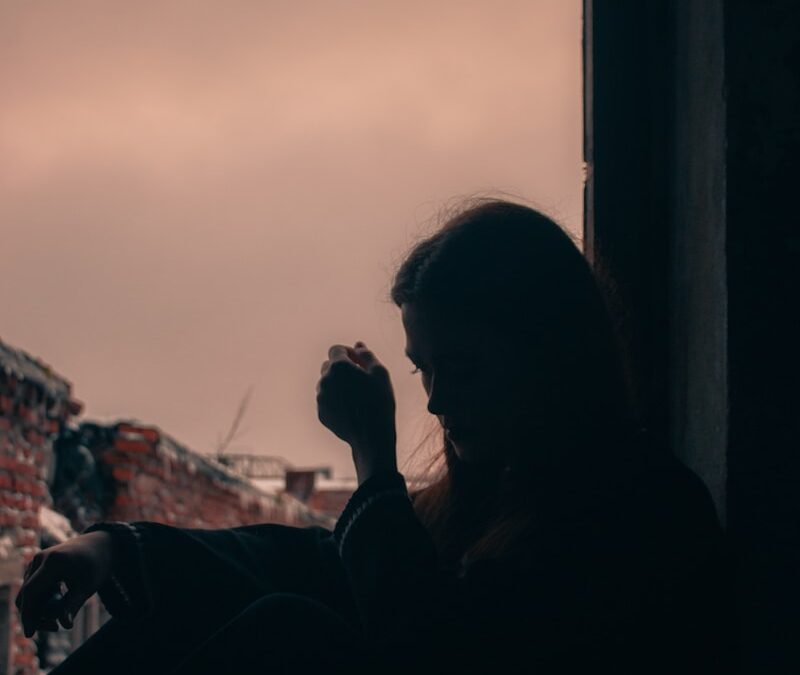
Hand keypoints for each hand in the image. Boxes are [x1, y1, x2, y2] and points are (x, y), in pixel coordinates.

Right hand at [15, 531, 113, 636]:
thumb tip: (64, 625)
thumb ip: (73, 604)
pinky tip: (60, 597)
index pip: (31, 590)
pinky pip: (32, 588)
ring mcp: (36, 561)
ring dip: (39, 608)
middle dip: (35, 615)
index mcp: (54, 561)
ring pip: (28, 593)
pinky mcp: (37, 566)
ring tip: (63, 612)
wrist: (99, 544)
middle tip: (55, 627)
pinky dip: (42, 599)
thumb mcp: (88, 585)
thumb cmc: (96, 564)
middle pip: (26, 594)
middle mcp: (40, 558)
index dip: (28, 613)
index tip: (30, 634)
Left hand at [317, 341, 396, 482]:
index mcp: (338, 367)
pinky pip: (327, 400)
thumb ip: (367, 355)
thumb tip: (358, 345)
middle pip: (329, 365)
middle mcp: (324, 380)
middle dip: (342, 368)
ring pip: (327, 383)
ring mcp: (321, 397)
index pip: (336, 350)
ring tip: (357, 396)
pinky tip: (352, 409)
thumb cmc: (379, 401)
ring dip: (338, 384)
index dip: (348, 353)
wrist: (372, 436)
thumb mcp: (380, 373)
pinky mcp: (321, 412)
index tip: (360, 362)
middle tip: (360, 379)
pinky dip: (336, 400)